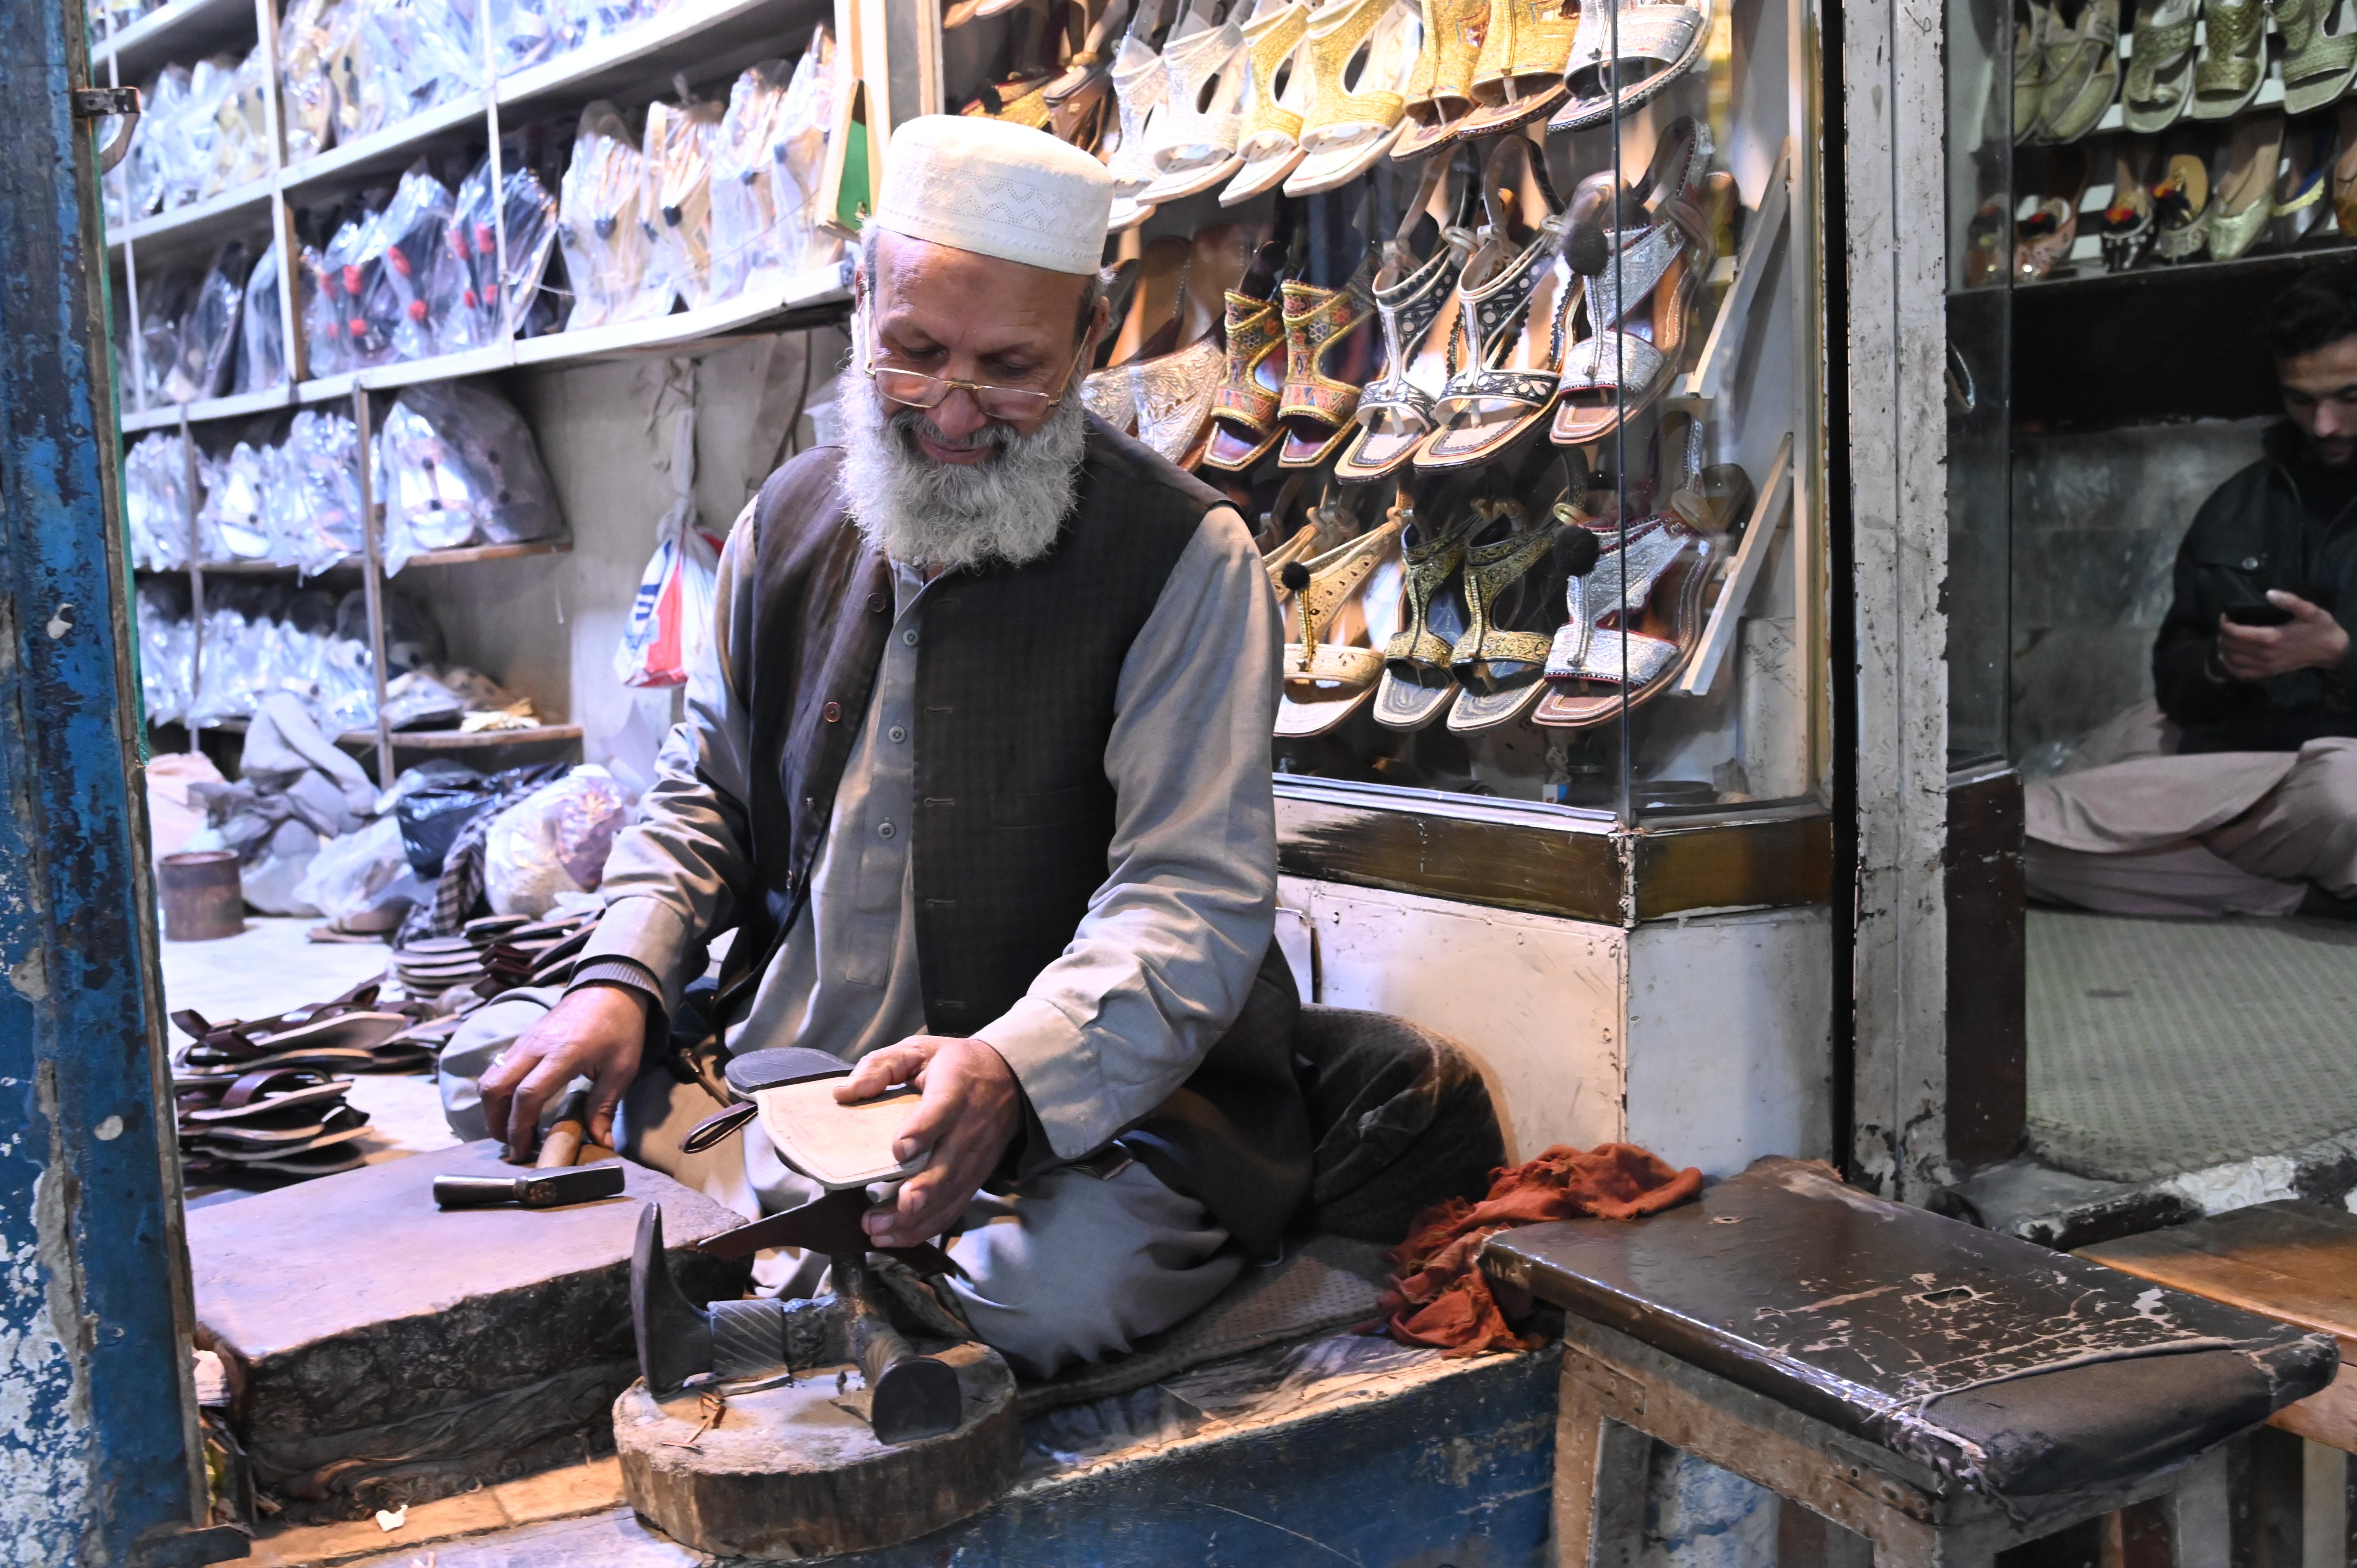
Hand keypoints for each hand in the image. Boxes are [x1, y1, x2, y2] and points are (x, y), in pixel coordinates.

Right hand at [478, 985, 647, 1161]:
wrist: (611, 987)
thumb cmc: (620, 1028)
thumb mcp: (622, 1068)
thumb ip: (605, 1106)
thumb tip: (601, 1142)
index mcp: (563, 1054)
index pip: (527, 1095)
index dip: (520, 1127)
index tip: (524, 1151)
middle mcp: (535, 1046)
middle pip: (495, 1088)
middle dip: (497, 1122)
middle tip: (513, 1145)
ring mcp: (525, 1040)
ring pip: (490, 1077)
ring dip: (493, 1108)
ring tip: (512, 1129)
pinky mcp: (522, 1039)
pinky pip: (498, 1067)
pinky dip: (499, 1091)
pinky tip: (516, 1106)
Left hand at [835, 1035, 1019, 1247]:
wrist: (1011, 1080)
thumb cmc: (956, 1065)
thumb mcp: (919, 1049)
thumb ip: (881, 1066)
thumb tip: (844, 1093)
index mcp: (955, 1089)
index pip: (943, 1110)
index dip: (923, 1130)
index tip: (899, 1149)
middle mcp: (969, 1128)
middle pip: (947, 1167)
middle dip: (917, 1194)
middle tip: (881, 1213)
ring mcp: (974, 1158)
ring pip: (948, 1196)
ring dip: (913, 1220)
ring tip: (877, 1231)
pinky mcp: (974, 1178)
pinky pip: (953, 1208)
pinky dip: (925, 1228)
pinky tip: (895, 1237)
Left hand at [2217, 592, 2350, 680]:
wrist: (2330, 650)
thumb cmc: (2319, 628)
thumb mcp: (2310, 610)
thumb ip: (2290, 601)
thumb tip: (2269, 593)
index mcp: (2271, 637)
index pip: (2236, 632)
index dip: (2225, 623)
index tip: (2225, 615)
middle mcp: (2265, 654)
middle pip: (2231, 646)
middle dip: (2222, 634)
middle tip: (2225, 625)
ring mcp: (2266, 666)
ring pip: (2232, 660)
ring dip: (2223, 649)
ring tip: (2224, 638)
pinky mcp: (2268, 673)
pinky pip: (2241, 674)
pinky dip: (2229, 667)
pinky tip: (2227, 657)